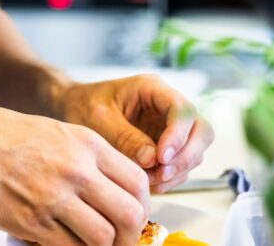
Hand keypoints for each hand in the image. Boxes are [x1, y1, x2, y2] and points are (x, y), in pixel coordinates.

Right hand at [0, 102, 149, 245]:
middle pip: (130, 214)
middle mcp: (76, 170)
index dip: (142, 206)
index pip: (138, 182)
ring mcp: (54, 196)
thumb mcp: (58, 133)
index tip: (134, 215)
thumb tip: (114, 191)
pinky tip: (63, 242)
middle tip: (121, 240)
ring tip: (91, 244)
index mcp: (86, 144)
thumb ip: (89, 159)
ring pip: (104, 237)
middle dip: (131, 235)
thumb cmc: (5, 136)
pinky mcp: (33, 221)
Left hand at [58, 75, 214, 192]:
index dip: (178, 135)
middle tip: (162, 174)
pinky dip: (169, 178)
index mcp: (152, 89)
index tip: (161, 158)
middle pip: (201, 131)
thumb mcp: (98, 119)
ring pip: (195, 151)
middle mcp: (166, 107)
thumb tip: (152, 160)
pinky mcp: (165, 146)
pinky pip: (180, 166)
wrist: (71, 109)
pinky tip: (149, 184)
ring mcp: (168, 127)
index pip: (182, 109)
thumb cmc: (82, 105)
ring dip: (177, 171)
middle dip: (186, 156)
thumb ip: (124, 137)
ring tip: (149, 181)